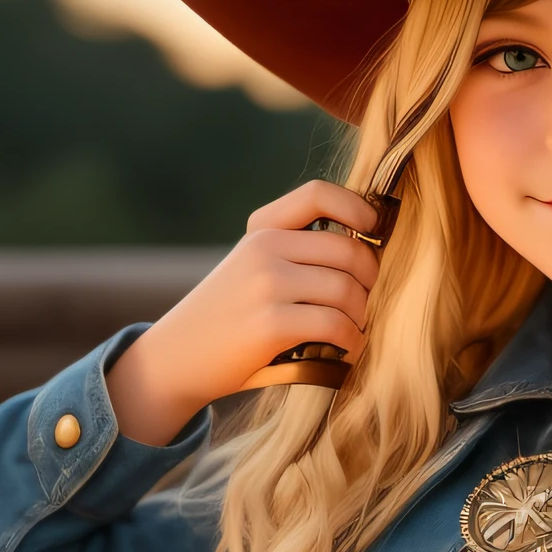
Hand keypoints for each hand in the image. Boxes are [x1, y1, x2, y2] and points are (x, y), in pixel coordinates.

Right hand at [109, 180, 382, 444]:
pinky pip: (336, 325)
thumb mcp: (251, 268)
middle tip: (366, 301)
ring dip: (362, 315)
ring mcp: (266, 285)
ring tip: (355, 329)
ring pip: (347, 290)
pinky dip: (352, 341)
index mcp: (261, 230)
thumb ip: (296, 252)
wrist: (176, 358)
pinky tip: (348, 349)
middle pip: (349, 249)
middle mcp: (264, 249)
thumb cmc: (228, 317)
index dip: (359, 208)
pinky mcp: (271, 324)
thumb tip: (370, 250)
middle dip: (370, 279)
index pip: (318, 194)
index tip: (375, 230)